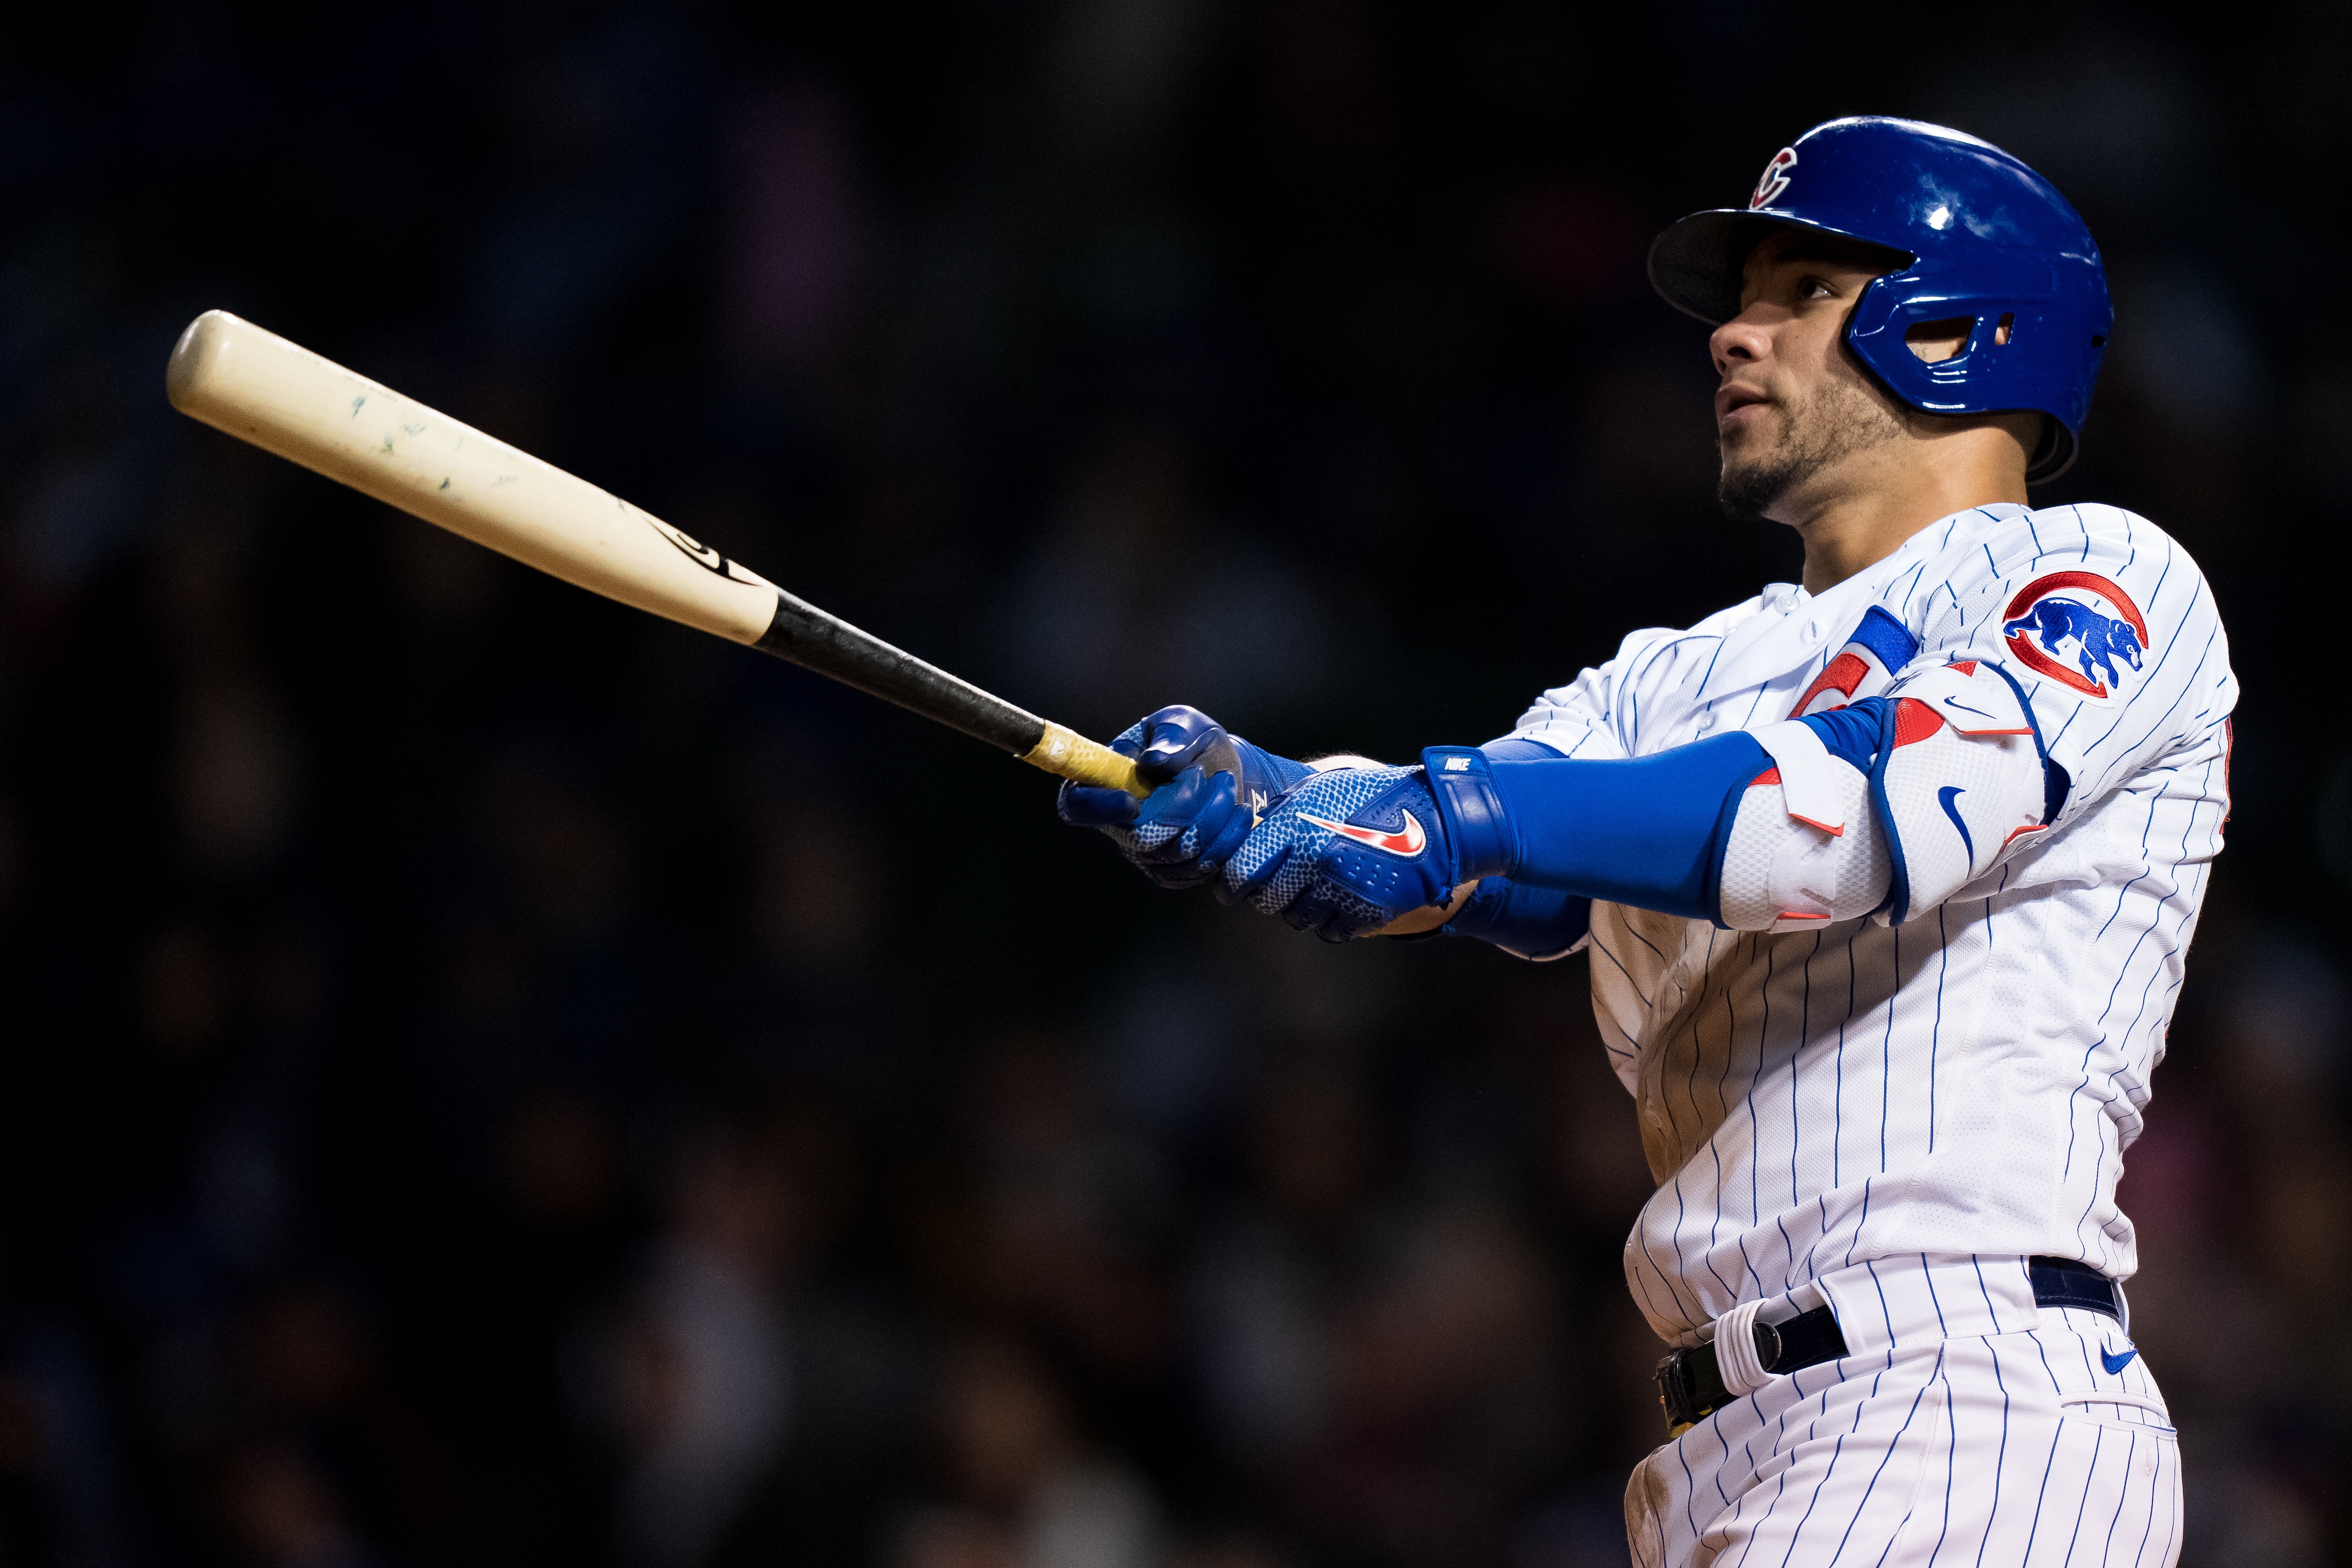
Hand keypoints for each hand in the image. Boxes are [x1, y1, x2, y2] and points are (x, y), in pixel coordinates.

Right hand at [1057, 706, 1310, 889]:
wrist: (1228, 774)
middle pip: (1138, 836)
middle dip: (1183, 808)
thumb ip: (1172, 736)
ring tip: (1227, 787)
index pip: (1077, 805)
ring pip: (1175, 854)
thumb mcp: (1186, 724)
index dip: (1097, 808)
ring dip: (1212, 819)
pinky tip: (1236, 816)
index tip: (1131, 801)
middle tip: (1207, 777)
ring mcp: (1145, 853)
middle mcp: (1118, 823)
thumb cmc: (1195, 745)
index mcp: (1105, 780)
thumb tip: (1156, 761)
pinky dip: (1225, 841)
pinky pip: (1196, 869)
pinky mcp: (1174, 871)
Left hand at [1220, 765, 1457, 939]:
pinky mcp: (1366, 913)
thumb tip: (1247, 838)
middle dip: (1267, 895)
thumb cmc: (1377, 799)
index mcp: (1298, 825)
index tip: (1232, 888)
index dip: (1231, 885)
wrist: (1439, 820)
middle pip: (1266, 900)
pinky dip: (1329, 921)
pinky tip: (1338, 901)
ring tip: (1314, 888)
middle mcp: (1315, 859)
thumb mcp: (1322, 791)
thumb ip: (1282, 816)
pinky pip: (1329, 932)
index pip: (1242, 872)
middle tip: (1277, 885)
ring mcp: (1341, 889)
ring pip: (1296, 919)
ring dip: (1299, 908)